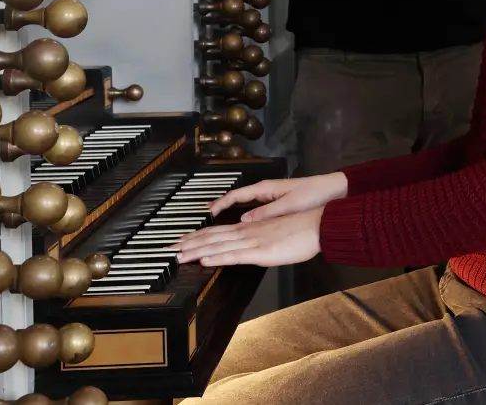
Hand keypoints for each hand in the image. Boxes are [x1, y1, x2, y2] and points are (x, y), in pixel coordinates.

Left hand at [172, 206, 323, 267]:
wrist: (318, 225)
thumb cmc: (302, 228)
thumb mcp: (277, 233)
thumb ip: (260, 237)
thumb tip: (249, 245)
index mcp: (250, 228)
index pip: (217, 232)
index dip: (197, 236)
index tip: (180, 241)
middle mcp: (247, 232)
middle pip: (211, 237)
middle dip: (188, 244)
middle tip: (167, 250)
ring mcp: (252, 241)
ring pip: (218, 245)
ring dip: (195, 251)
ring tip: (177, 256)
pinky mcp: (261, 252)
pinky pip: (235, 255)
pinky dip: (217, 257)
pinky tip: (204, 260)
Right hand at [209, 173, 348, 222]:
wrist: (334, 190)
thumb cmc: (313, 194)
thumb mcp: (289, 204)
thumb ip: (266, 212)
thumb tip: (243, 220)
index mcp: (265, 188)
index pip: (236, 195)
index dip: (220, 204)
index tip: (208, 213)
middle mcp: (265, 190)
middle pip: (237, 198)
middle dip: (220, 207)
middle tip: (206, 216)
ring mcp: (271, 196)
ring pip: (244, 203)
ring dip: (230, 211)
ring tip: (216, 221)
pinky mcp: (278, 202)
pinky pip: (255, 208)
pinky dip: (244, 213)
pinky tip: (240, 223)